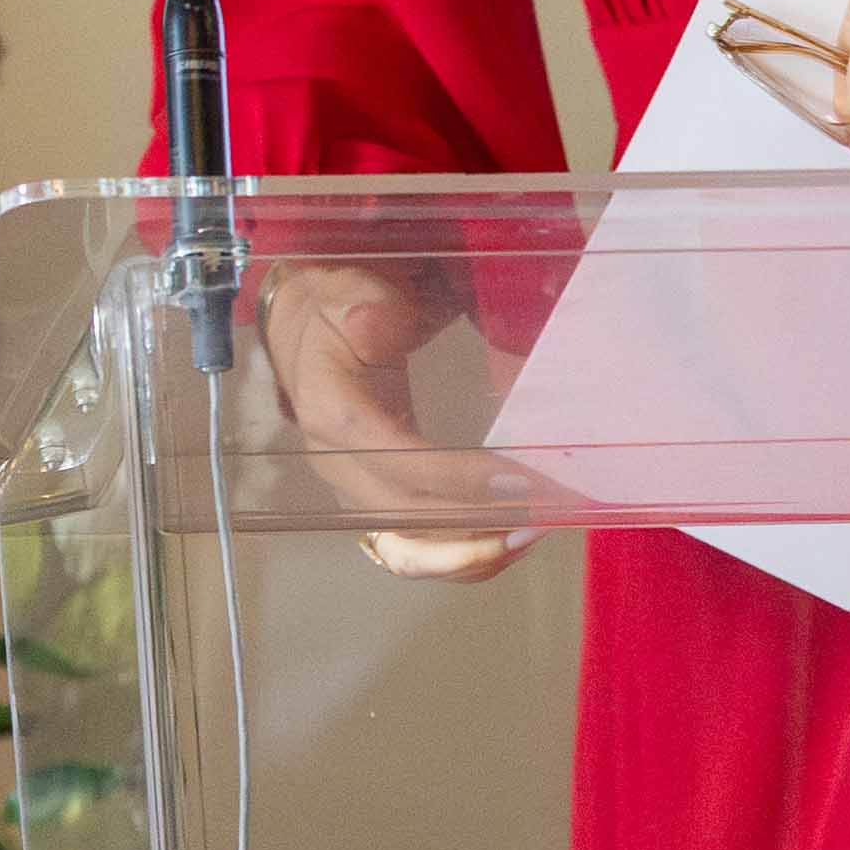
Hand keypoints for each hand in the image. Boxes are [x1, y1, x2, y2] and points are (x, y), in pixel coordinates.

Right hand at [256, 254, 534, 580]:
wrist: (307, 327)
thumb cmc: (337, 308)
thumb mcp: (349, 294)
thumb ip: (366, 308)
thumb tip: (372, 321)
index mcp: (330, 413)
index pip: (395, 460)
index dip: (458, 478)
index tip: (519, 480)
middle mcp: (336, 465)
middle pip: (403, 522)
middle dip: (475, 530)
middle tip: (542, 518)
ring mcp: (351, 489)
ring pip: (408, 553)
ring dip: (471, 555)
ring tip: (531, 535)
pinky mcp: (372, 500)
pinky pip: (415, 548)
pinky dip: (461, 555)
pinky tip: (507, 539)